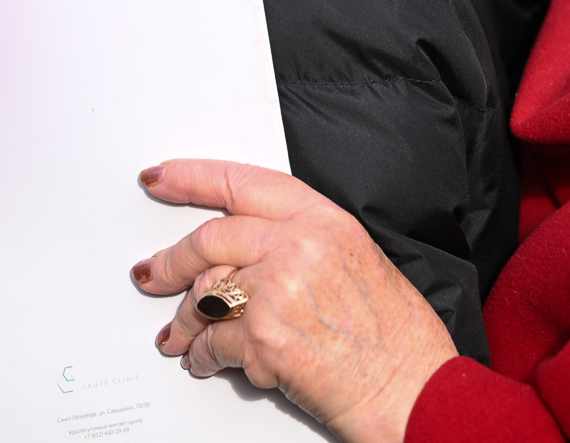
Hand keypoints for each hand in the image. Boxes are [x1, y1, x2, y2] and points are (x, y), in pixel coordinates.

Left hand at [131, 159, 457, 442]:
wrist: (415, 392)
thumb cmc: (398, 337)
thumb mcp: (359, 261)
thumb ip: (303, 244)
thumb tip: (248, 253)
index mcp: (325, 221)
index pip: (241, 183)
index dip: (191, 178)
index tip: (161, 179)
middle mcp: (299, 247)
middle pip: (210, 239)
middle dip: (171, 261)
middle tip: (154, 272)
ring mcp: (278, 292)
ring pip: (204, 293)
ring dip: (185, 319)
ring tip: (181, 334)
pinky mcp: (264, 339)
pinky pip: (211, 343)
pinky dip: (202, 356)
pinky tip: (204, 360)